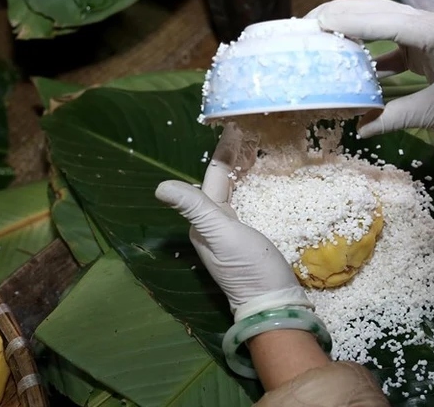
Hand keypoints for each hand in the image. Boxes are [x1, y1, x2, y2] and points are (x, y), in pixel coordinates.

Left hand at [155, 123, 311, 320]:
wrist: (275, 306)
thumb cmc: (249, 269)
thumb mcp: (221, 234)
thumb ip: (195, 208)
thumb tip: (159, 187)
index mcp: (205, 221)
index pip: (214, 176)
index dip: (225, 151)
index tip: (236, 126)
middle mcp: (215, 225)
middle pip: (223, 182)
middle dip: (234, 157)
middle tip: (251, 133)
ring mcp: (234, 234)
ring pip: (236, 192)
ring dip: (244, 170)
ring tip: (258, 150)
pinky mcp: (252, 241)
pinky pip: (251, 204)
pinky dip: (256, 187)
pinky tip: (266, 183)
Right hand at [306, 0, 433, 148]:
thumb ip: (395, 118)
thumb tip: (359, 130)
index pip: (381, 19)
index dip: (346, 20)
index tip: (313, 24)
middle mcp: (431, 24)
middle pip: (378, 11)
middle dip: (341, 15)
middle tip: (306, 26)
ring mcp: (431, 34)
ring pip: (383, 23)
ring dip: (352, 28)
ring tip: (319, 38)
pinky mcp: (430, 48)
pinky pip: (392, 43)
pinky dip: (370, 51)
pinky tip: (350, 65)